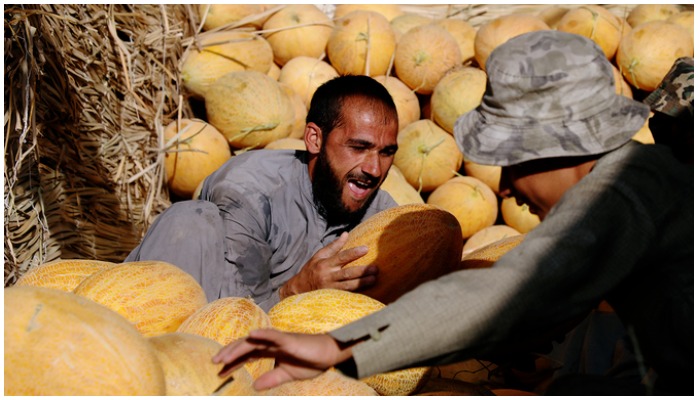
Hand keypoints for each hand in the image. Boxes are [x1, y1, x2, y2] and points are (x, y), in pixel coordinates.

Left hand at [212, 328, 350, 390]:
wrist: (330, 354)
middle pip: (245, 346)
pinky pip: (273, 334)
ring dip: (237, 347)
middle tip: (214, 363)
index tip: (220, 371)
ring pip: (254, 340)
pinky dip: (261, 333)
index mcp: (271, 350)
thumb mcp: (287, 374)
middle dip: (229, 353)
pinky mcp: (288, 339)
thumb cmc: (311, 361)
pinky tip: (250, 334)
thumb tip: (254, 386)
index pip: (247, 355)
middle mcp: (271, 343)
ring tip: (223, 356)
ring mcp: (279, 339)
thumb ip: (271, 378)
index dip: (233, 362)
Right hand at [280, 232, 376, 297]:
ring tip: (374, 279)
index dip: (354, 253)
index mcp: (325, 264)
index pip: (341, 257)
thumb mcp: (319, 256)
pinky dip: (357, 292)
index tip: (366, 249)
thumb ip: (333, 246)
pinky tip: (367, 290)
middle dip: (362, 271)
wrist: (298, 289)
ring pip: (349, 286)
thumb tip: (346, 234)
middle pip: (347, 273)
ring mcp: (330, 288)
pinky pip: (346, 294)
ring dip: (362, 282)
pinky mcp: (332, 297)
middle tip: (375, 268)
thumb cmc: (311, 270)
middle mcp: (328, 276)